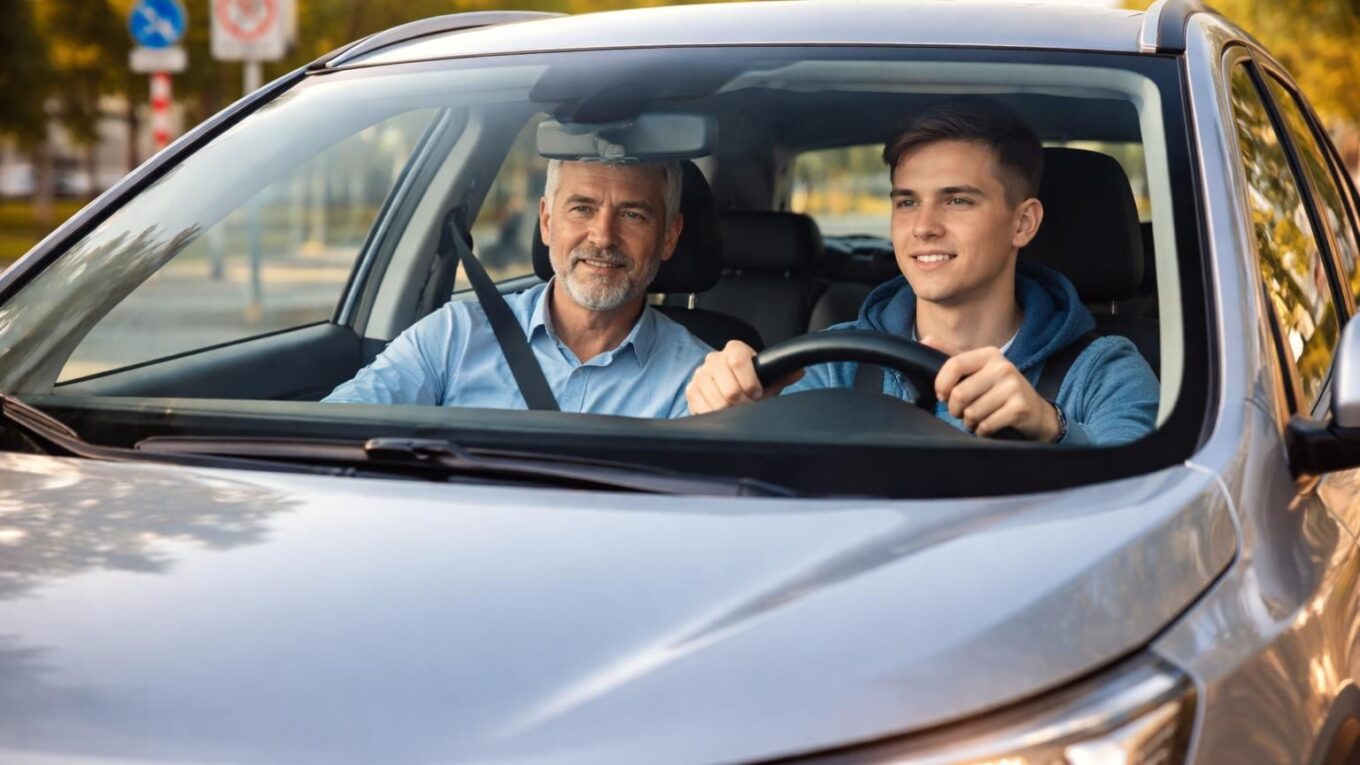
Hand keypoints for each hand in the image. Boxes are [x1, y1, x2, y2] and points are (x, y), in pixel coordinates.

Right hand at [685, 340, 803, 413]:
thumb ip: (781, 375)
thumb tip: (799, 370)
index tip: (758, 394)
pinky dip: (716, 415)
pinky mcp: (691, 391)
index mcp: (734, 349)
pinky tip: (723, 413)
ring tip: (736, 410)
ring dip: (730, 412)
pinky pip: (704, 409)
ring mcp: (700, 375)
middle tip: (748, 406)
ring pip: (717, 401)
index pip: (739, 360)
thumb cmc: (749, 383)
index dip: (751, 382)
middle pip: (729, 387)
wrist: (727, 390)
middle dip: (742, 402)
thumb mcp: (766, 380)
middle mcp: (714, 359)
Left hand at [926, 339, 1060, 440]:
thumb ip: (951, 356)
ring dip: (970, 422)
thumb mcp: (978, 369)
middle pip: (959, 394)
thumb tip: (926, 341)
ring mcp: (1013, 387)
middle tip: (963, 411)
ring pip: (972, 412)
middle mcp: (1002, 367)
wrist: (1036, 412)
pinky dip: (983, 431)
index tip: (942, 396)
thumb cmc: (1000, 390)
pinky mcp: (1019, 408)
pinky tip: (991, 425)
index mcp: (989, 354)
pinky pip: (986, 425)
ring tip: (979, 418)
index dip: (941, 385)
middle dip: (955, 410)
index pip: (953, 365)